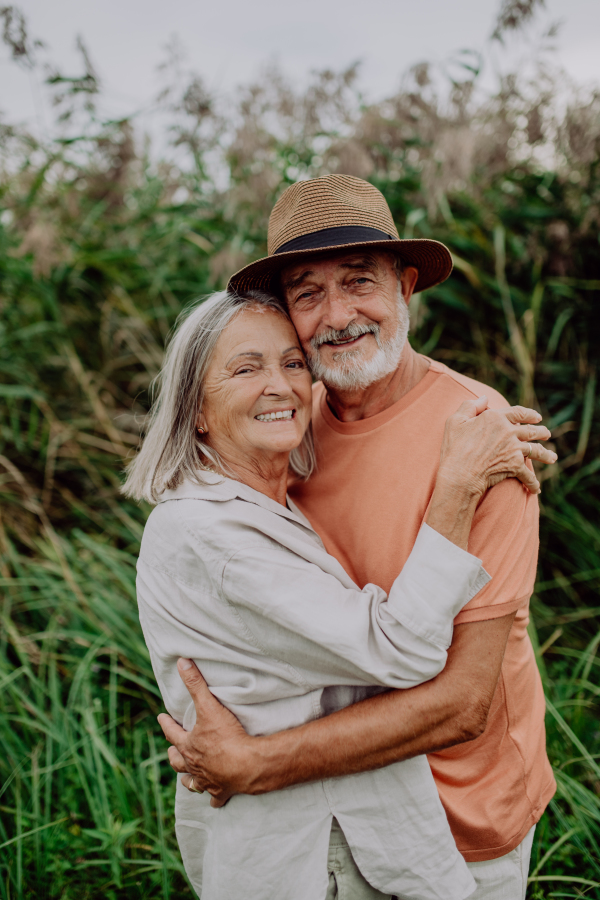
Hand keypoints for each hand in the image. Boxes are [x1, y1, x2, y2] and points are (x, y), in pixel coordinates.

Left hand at [157, 658, 253, 807]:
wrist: (247, 765)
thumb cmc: (226, 737)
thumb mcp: (210, 706)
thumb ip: (196, 683)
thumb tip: (181, 662)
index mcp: (188, 745)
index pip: (172, 733)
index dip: (166, 724)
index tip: (161, 718)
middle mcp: (194, 765)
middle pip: (178, 762)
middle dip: (174, 756)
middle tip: (171, 752)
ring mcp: (207, 780)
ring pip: (192, 782)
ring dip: (188, 779)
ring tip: (186, 778)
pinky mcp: (222, 791)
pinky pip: (215, 798)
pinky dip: (213, 798)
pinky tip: (213, 800)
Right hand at [437, 396, 555, 497]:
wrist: (460, 474)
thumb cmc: (454, 448)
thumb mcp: (455, 421)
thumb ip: (470, 406)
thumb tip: (484, 398)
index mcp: (496, 418)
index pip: (518, 413)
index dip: (530, 414)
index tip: (537, 417)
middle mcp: (509, 431)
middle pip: (532, 431)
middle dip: (541, 432)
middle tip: (547, 434)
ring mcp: (514, 449)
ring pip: (536, 450)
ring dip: (546, 454)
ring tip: (552, 457)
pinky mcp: (515, 466)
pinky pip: (528, 474)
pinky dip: (533, 482)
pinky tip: (536, 488)